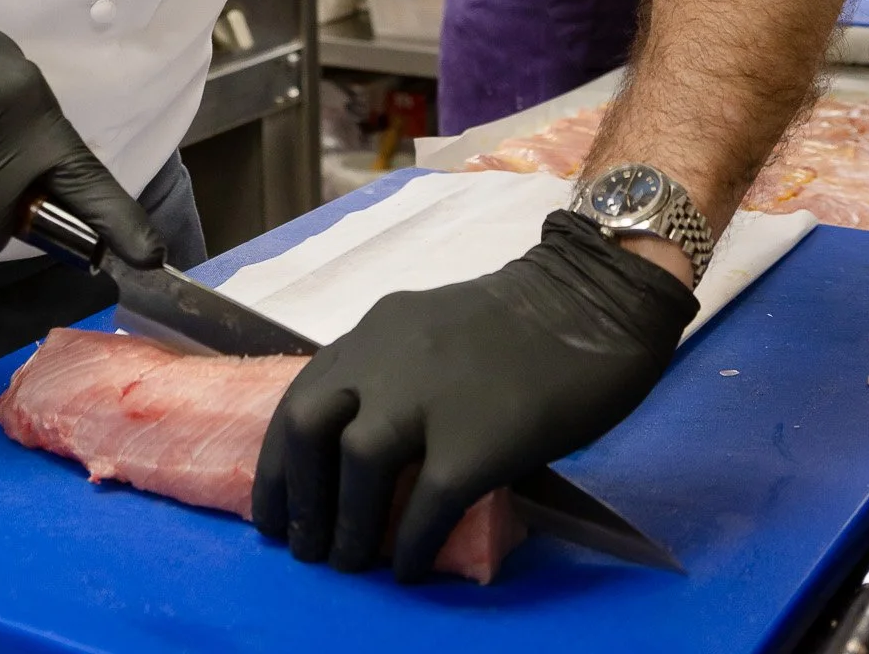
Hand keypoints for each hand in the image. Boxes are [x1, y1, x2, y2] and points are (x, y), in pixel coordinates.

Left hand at [252, 210, 696, 581]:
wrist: (594, 300)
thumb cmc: (522, 321)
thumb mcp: (431, 332)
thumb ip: (392, 373)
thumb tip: (360, 450)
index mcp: (376, 331)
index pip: (300, 397)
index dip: (277, 460)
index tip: (274, 505)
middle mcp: (387, 358)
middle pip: (308, 430)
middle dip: (295, 494)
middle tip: (300, 544)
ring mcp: (429, 399)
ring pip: (355, 468)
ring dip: (345, 527)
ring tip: (350, 563)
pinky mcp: (475, 443)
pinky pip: (424, 508)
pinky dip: (408, 546)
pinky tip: (410, 569)